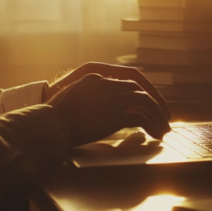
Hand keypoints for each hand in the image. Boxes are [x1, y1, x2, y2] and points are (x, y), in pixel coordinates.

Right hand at [43, 62, 171, 120]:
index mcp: (94, 75)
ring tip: (164, 128)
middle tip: (164, 117)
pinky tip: (155, 135)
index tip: (149, 102)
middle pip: (138, 88)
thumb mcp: (71, 97)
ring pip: (145, 101)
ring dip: (157, 115)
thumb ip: (88, 96)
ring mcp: (110, 97)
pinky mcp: (114, 114)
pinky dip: (152, 125)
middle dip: (154, 103)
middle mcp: (105, 83)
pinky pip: (141, 118)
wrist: (47, 125)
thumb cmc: (53, 117)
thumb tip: (100, 107)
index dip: (141, 91)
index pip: (125, 79)